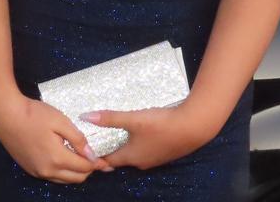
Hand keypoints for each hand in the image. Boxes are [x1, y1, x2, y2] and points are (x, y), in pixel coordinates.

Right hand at [0, 96, 103, 183]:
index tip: (105, 158)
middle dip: (88, 170)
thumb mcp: (61, 121)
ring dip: (75, 172)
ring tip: (81, 158)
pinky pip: (52, 177)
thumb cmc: (34, 114)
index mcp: (57, 158)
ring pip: (64, 180)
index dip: (97, 163)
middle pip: (76, 178)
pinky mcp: (30, 169)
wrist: (6, 116)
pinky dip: (62, 172)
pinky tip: (64, 158)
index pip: (84, 168)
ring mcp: (37, 172)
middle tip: (95, 159)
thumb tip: (92, 154)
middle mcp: (48, 170)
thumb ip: (78, 139)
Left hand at [84, 107, 212, 170]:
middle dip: (111, 150)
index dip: (98, 156)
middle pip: (122, 159)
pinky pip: (148, 150)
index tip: (88, 149)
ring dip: (127, 146)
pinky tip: (142, 132)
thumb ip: (110, 118)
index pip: (109, 161)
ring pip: (135, 155)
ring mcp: (156, 159)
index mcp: (131, 157)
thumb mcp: (133, 119)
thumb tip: (85, 116)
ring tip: (119, 134)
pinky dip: (140, 144)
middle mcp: (142, 162)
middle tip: (101, 139)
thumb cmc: (161, 125)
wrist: (194, 126)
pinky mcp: (166, 152)